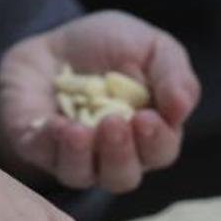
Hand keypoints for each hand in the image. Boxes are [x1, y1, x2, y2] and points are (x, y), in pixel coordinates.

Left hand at [0, 10, 199, 192]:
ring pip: (83, 175)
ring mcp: (73, 158)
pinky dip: (51, 143)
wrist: (52, 43)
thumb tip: (183, 107)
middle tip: (114, 124)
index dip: (156, 141)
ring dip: (84, 155)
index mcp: (147, 135)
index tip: (148, 118)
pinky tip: (56, 124)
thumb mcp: (151, 48)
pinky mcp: (38, 149)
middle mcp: (112, 156)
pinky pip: (45, 157)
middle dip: (120, 154)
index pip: (160, 152)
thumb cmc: (109, 49)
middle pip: (123, 176)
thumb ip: (173, 74)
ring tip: (81, 129)